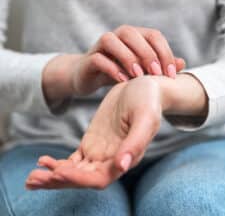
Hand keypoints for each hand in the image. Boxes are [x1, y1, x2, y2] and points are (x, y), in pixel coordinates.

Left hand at [26, 76, 163, 189]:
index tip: (59, 172)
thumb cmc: (148, 101)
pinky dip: (58, 164)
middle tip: (32, 179)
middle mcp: (111, 159)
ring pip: (75, 171)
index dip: (79, 178)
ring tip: (31, 177)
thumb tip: (122, 166)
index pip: (99, 178)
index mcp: (125, 157)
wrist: (142, 88)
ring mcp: (101, 151)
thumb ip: (136, 142)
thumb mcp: (145, 117)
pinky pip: (74, 159)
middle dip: (58, 181)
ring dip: (54, 176)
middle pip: (82, 179)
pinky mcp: (93, 142)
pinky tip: (43, 161)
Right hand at [42, 25, 184, 103]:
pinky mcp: (89, 58)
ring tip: (138, 76)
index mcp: (134, 36)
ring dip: (128, 58)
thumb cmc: (119, 71)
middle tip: (157, 74)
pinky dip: (112, 68)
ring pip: (113, 41)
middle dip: (148, 54)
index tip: (171, 75)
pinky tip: (123, 81)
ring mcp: (101, 45)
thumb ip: (159, 65)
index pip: (154, 36)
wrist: (88, 76)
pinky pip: (99, 59)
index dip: (165, 53)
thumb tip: (182, 63)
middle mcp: (118, 36)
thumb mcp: (142, 70)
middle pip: (134, 35)